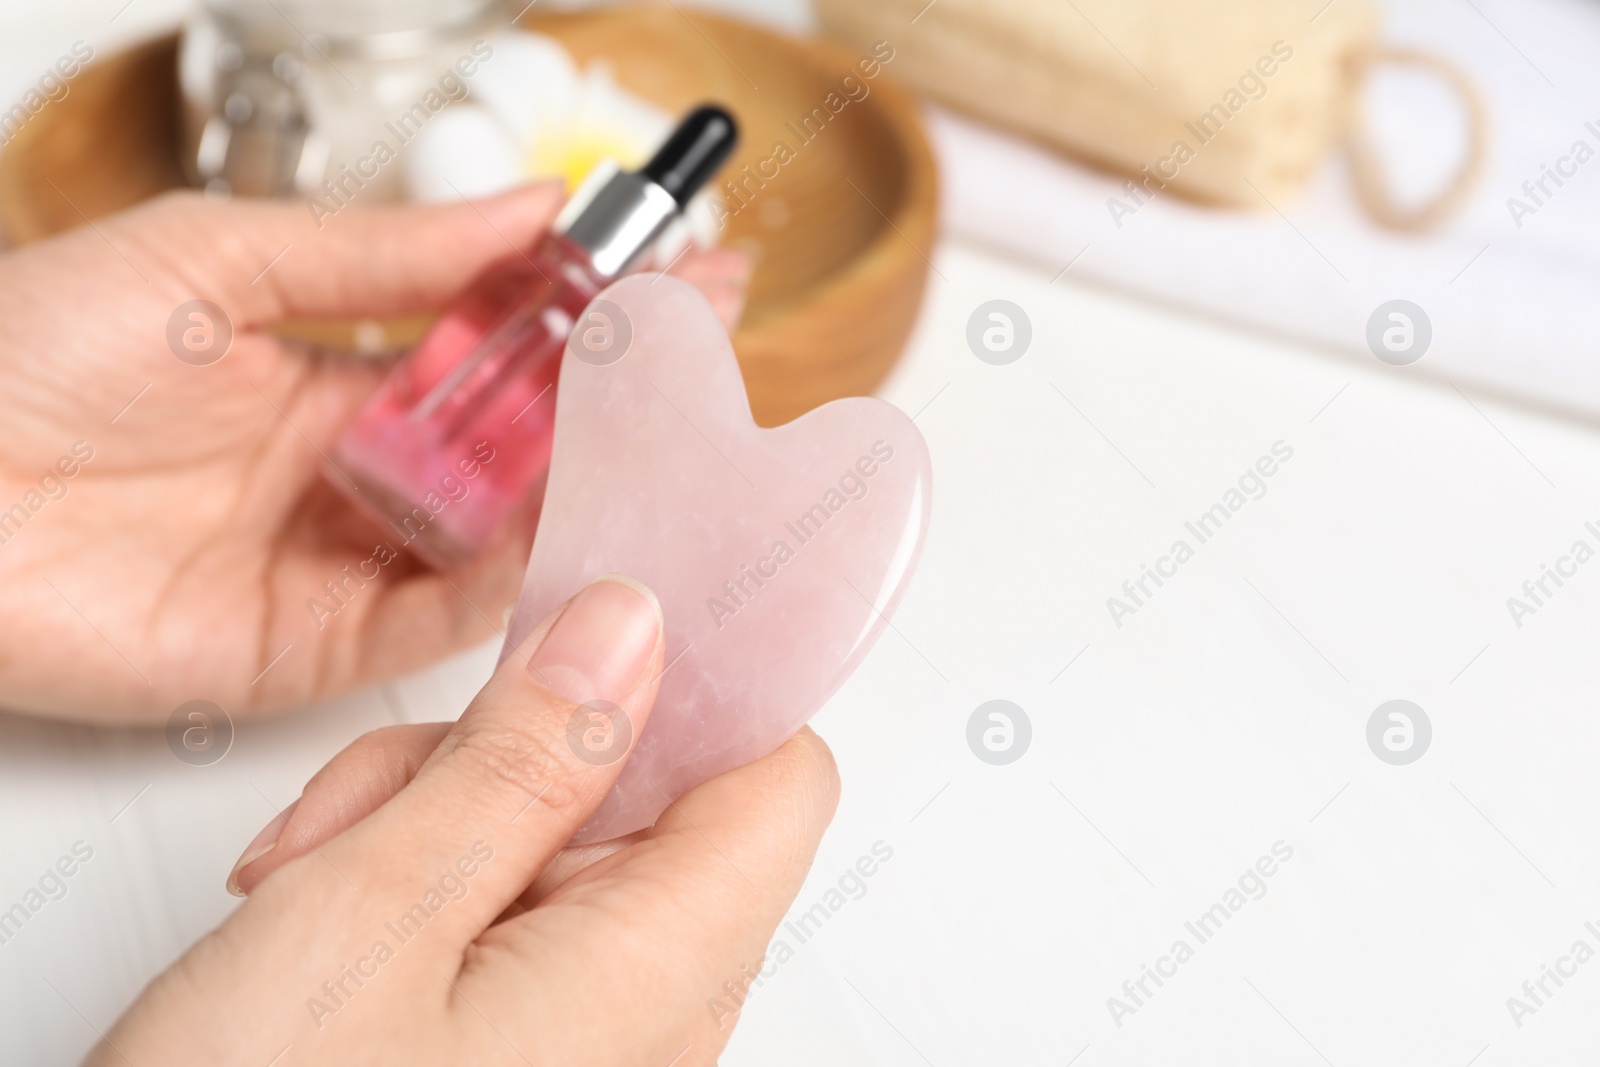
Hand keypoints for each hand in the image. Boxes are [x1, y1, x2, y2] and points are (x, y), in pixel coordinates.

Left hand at [0, 188, 748, 722]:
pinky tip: (582, 527)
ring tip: (675, 430)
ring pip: (505, 532)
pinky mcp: (320, 648)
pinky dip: (521, 579)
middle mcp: (359, 472)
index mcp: (340, 374)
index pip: (503, 346)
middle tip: (711, 351)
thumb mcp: (222, 259)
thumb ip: (384, 254)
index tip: (685, 270)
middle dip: (621, 397)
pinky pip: (449, 616)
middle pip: (523, 446)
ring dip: (589, 484)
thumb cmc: (25, 354)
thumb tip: (526, 210)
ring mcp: (347, 561)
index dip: (595, 311)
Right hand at [91, 577, 838, 1065]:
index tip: (594, 631)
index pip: (779, 773)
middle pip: (645, 794)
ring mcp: (591, 1031)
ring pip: (557, 841)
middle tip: (385, 798)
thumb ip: (525, 763)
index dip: (701, 686)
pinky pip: (511, 911)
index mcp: (664, 969)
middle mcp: (655, 1010)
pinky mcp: (526, 1042)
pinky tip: (323, 916)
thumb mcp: (376, 919)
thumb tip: (632, 630)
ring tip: (314, 881)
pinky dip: (421, 883)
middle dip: (506, 758)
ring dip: (436, 818)